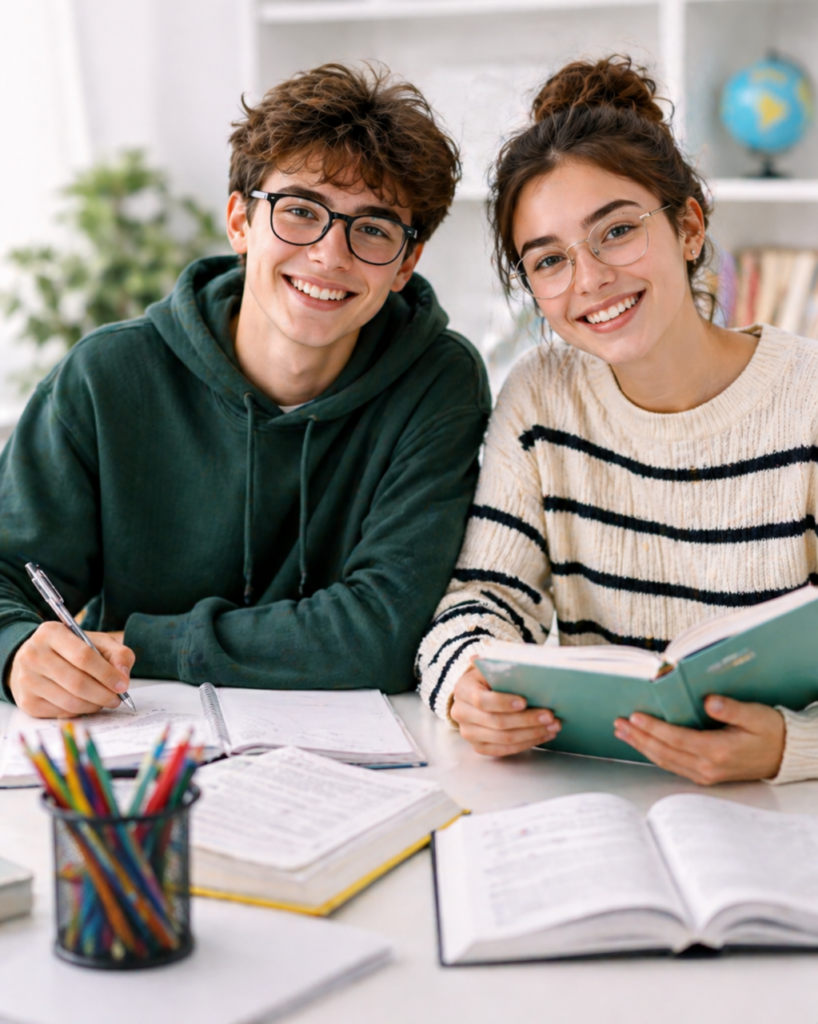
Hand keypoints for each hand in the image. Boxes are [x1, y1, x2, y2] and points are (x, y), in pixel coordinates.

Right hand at [6, 622, 134, 718]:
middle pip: (76, 682)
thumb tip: (123, 677)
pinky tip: (86, 704)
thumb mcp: (97, 642)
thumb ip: (117, 654)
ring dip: (93, 705)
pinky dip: (79, 712)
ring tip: (104, 701)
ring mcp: (27, 679)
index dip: (106, 673)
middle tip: (117, 699)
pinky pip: (60, 712)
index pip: (83, 656)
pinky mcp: (27, 701)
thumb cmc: (72, 650)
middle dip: (103, 694)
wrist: (36, 659)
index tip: (122, 686)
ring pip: (69, 701)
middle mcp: (33, 655)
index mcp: (51, 633)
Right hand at [450, 663, 560, 755]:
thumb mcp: (490, 668)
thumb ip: (503, 668)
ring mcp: (468, 733)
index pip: (482, 700)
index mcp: (463, 690)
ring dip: (531, 734)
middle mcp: (461, 713)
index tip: (525, 702)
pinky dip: (526, 744)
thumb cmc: (487, 679)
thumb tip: (525, 666)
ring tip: (552, 727)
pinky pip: (505, 750)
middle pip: (497, 722)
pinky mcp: (478, 746)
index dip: (504, 703)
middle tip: (550, 716)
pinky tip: (543, 735)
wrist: (472, 695)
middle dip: (527, 720)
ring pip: (503, 739)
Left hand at [614, 695, 784, 784]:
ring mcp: (705, 774)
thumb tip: (708, 702)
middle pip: (664, 752)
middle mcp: (708, 766)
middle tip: (618, 723)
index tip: (635, 716)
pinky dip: (654, 754)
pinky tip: (642, 744)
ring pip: (665, 761)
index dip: (654, 728)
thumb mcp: (755, 715)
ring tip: (622, 732)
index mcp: (718, 751)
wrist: (783, 755)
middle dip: (639, 737)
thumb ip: (731, 709)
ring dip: (642, 746)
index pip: (676, 739)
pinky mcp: (704, 775)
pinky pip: (673, 765)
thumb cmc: (769, 732)